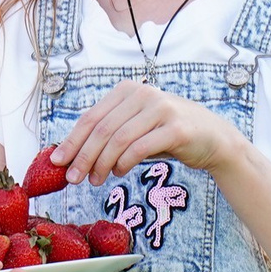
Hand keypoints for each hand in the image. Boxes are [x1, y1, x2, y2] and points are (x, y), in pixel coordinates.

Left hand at [53, 80, 241, 185]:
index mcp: (128, 90)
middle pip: (102, 129)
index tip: (57, 162)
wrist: (213, 138)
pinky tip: (118, 172)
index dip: (72, 141)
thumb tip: (70, 155)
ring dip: (101, 164)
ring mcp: (161, 109)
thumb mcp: (136, 127)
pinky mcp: (176, 128)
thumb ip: (109, 134)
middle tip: (73, 179)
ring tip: (95, 180)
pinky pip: (140, 148)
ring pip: (118, 140)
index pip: (91, 117)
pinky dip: (124, 163)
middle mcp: (143, 94)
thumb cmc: (167, 134)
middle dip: (83, 156)